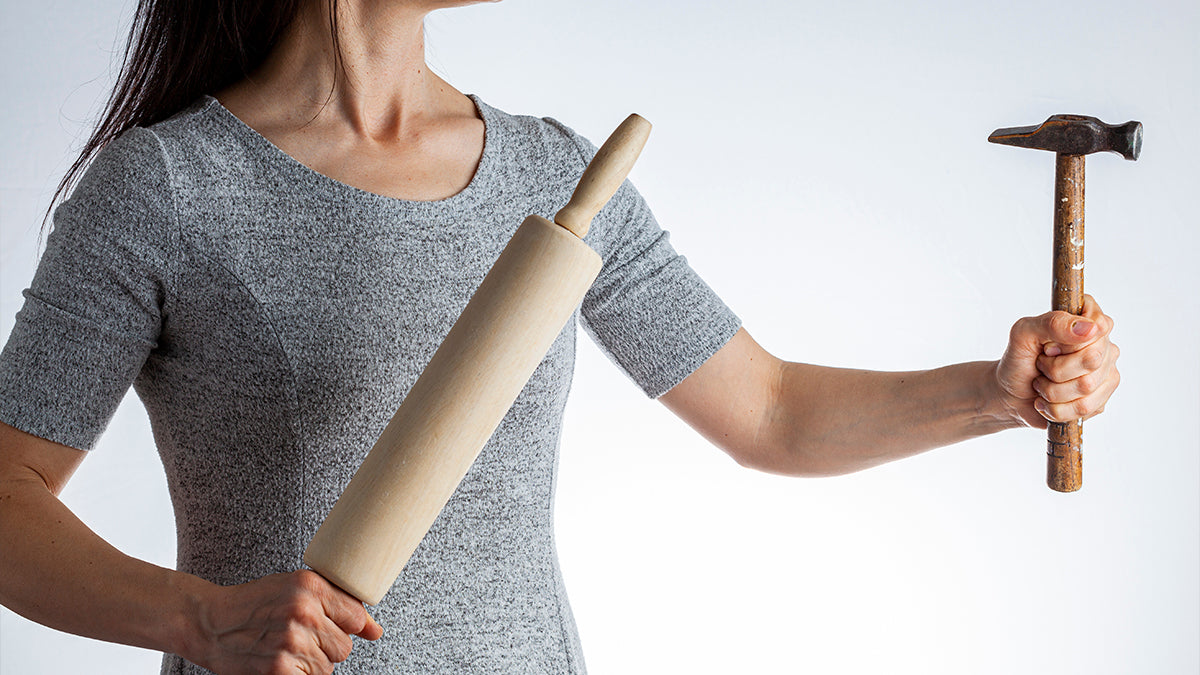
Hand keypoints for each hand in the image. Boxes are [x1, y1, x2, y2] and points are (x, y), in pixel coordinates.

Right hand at [188, 570, 382, 674]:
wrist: (209, 623)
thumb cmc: (255, 604)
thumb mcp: (295, 590)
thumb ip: (338, 605)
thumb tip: (375, 631)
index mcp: (310, 585)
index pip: (356, 616)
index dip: (342, 626)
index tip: (323, 626)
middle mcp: (303, 611)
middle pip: (344, 646)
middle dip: (325, 647)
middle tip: (295, 638)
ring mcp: (292, 642)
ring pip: (328, 667)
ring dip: (311, 664)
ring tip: (284, 649)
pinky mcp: (280, 670)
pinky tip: (281, 664)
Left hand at [995, 294, 1119, 428]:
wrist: (1010, 394)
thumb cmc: (1018, 360)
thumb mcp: (1023, 333)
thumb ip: (1053, 323)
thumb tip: (1090, 328)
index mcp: (1088, 319)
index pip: (1098, 326)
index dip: (1066, 342)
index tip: (1047, 347)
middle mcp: (1104, 345)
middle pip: (1092, 359)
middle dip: (1055, 368)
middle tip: (1041, 366)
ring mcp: (1106, 373)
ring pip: (1087, 386)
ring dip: (1052, 390)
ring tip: (1042, 385)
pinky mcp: (1101, 400)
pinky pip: (1084, 408)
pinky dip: (1057, 408)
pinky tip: (1048, 402)